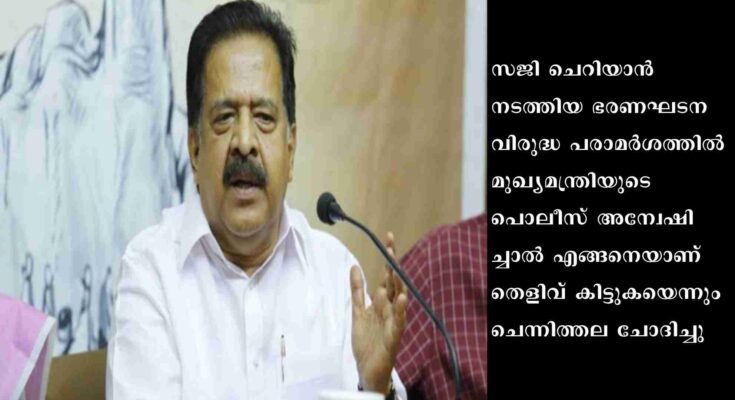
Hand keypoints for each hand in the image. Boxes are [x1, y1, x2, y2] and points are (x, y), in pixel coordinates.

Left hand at [350, 232, 407, 393]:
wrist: (368, 369)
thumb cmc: (367, 342)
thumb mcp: (358, 312)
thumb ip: (357, 290)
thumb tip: (354, 266)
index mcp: (383, 302)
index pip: (387, 276)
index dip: (388, 258)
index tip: (388, 239)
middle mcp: (391, 308)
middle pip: (394, 283)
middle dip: (393, 264)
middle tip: (390, 246)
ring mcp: (394, 321)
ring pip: (399, 299)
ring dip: (398, 283)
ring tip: (394, 267)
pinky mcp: (394, 336)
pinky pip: (399, 321)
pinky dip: (401, 310)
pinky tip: (402, 299)